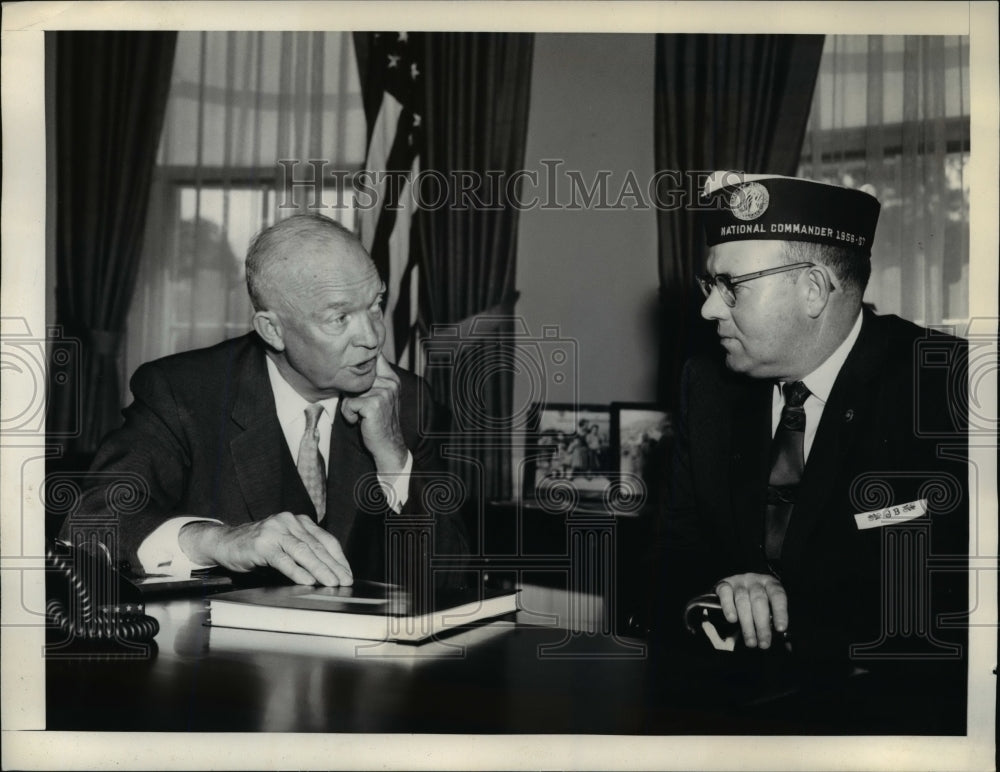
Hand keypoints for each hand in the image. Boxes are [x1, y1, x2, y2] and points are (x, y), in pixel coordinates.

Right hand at [179, 512, 352, 585]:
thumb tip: (329, 572)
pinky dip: (297, 572)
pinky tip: (307, 581)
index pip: (325, 539)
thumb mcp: (285, 545)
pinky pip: (284, 560)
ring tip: (331, 583)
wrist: (225, 542)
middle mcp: (289, 522)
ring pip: (303, 551)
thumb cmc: (258, 547)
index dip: (339, 558)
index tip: (347, 573)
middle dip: (333, 566)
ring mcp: (275, 531)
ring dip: (320, 569)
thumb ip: (304, 552)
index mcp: (299, 521)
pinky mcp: (262, 544)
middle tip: (345, 581)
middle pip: (317, 546)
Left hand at [340, 353, 407, 474]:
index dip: (362, 361)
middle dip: (352, 393)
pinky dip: (349, 415)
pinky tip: (359, 421)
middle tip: (361, 407)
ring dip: (350, 406)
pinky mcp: (373, 405)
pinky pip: (348, 403)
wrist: (388, 445)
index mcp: (391, 379)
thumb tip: (353, 362)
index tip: (360, 369)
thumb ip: (372, 380)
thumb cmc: (379, 421)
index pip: (375, 357)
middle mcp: (389, 383)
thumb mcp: (379, 396)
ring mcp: (383, 393)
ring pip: (350, 391)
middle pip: (356, 377)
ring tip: (361, 415)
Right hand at [714, 572, 787, 649]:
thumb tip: (784, 642)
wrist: (734, 588)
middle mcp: (754, 580)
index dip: (780, 612)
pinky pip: (725, 594)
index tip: (781, 629)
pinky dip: (729, 607)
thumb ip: (774, 620)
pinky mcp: (723, 584)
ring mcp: (738, 581)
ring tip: (751, 641)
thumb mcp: (768, 606)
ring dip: (747, 623)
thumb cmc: (756, 602)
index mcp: (769, 583)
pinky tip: (732, 620)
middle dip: (762, 624)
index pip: (777, 595)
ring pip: (742, 600)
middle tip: (764, 643)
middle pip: (759, 600)